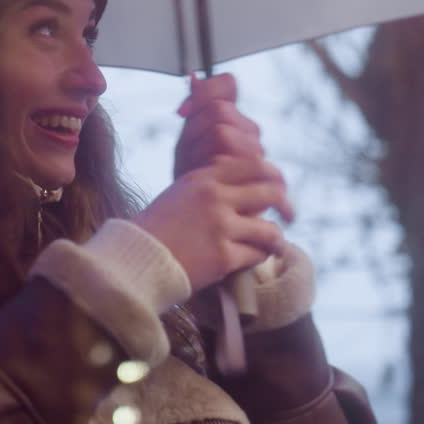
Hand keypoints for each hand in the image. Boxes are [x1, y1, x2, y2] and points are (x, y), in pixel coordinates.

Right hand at [133, 155, 294, 292]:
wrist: (135, 259)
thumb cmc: (155, 229)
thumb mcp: (179, 193)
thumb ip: (208, 184)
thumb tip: (243, 185)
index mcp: (203, 177)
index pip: (253, 164)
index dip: (271, 174)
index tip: (278, 186)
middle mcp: (214, 197)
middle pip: (269, 192)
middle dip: (284, 205)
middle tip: (288, 215)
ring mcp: (220, 227)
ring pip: (269, 229)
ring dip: (276, 238)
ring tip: (275, 244)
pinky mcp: (223, 257)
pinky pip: (256, 255)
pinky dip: (258, 257)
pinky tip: (254, 258)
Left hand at [174, 73, 263, 178]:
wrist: (201, 219)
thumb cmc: (193, 180)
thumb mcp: (186, 143)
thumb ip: (194, 109)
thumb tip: (194, 75)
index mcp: (232, 118)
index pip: (226, 84)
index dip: (203, 93)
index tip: (180, 113)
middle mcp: (248, 131)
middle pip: (218, 109)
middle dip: (193, 131)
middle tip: (187, 155)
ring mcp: (257, 153)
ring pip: (222, 130)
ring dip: (199, 150)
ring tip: (197, 170)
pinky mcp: (265, 177)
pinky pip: (228, 156)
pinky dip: (209, 165)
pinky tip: (207, 176)